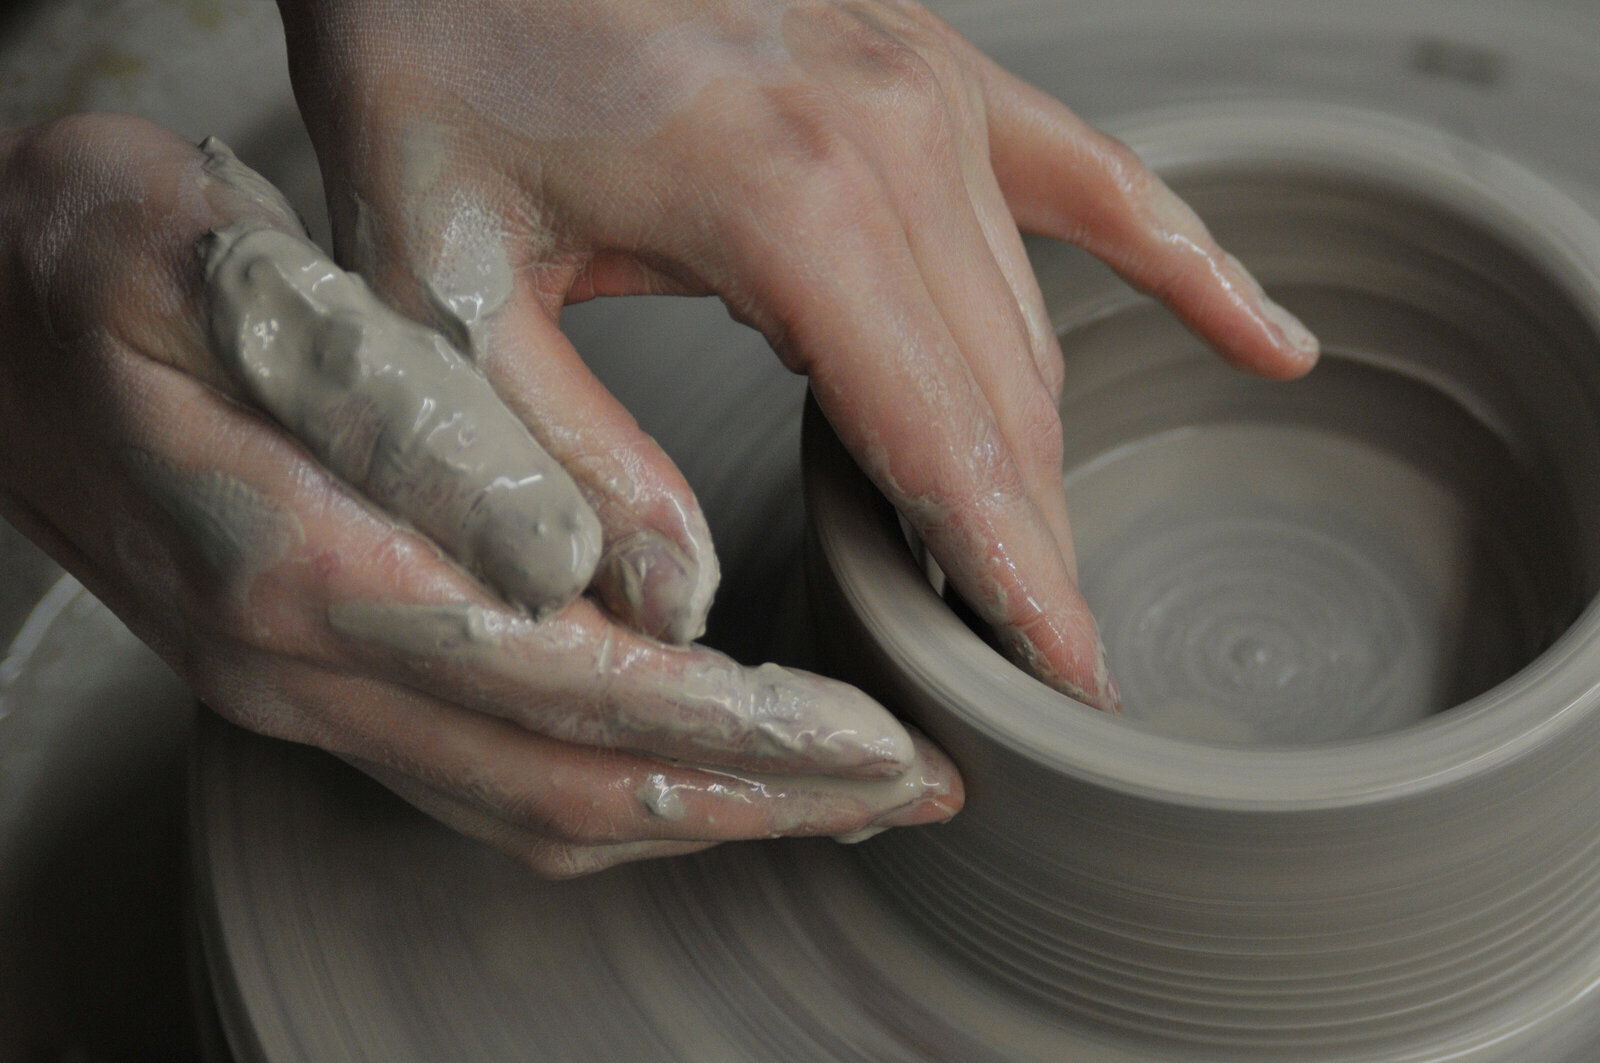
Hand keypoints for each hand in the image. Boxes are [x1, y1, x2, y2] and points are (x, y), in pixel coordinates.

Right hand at [0, 114, 958, 878]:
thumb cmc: (100, 264)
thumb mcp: (225, 278)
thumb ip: (386, 416)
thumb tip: (551, 557)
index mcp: (297, 565)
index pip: (560, 685)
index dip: (729, 726)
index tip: (864, 737)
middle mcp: (304, 666)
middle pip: (567, 785)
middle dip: (756, 799)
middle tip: (905, 790)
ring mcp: (304, 694)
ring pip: (531, 808)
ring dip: (702, 815)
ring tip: (837, 798)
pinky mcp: (312, 686)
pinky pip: (484, 782)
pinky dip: (616, 794)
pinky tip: (697, 775)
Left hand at [277, 0, 1317, 711]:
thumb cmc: (432, 47)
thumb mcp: (445, 277)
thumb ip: (563, 449)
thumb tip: (670, 594)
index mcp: (783, 198)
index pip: (947, 443)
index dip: (1017, 582)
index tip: (1068, 686)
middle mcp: (892, 135)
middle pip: (1009, 399)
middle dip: (1028, 547)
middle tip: (1038, 672)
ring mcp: (930, 87)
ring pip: (1039, 318)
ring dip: (1047, 455)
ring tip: (1047, 574)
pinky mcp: (932, 64)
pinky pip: (1096, 175)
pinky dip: (1182, 265)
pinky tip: (1262, 340)